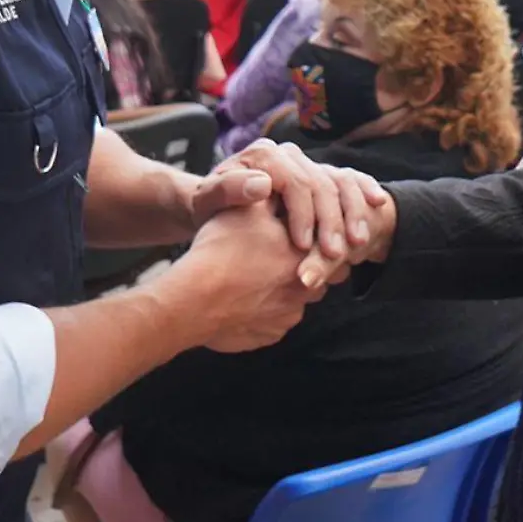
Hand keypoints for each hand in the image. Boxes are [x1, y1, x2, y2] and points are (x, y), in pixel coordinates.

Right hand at [171, 201, 330, 351]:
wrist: (193, 299)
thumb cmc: (220, 250)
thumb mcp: (248, 208)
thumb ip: (276, 196)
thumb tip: (286, 187)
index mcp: (306, 252)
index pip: (328, 243)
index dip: (316, 235)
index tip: (300, 232)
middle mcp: (306, 287)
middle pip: (318, 272)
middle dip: (306, 263)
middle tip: (279, 254)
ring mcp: (289, 315)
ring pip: (298, 298)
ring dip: (286, 288)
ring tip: (259, 276)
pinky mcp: (271, 335)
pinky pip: (276, 320)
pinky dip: (266, 309)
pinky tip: (245, 297)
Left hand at [217, 139, 389, 263]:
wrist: (220, 207)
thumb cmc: (211, 209)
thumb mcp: (209, 201)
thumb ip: (229, 191)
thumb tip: (261, 184)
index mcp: (263, 154)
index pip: (294, 180)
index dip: (302, 214)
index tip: (303, 245)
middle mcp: (288, 154)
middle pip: (321, 183)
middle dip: (330, 221)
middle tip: (335, 255)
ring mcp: (308, 163)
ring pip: (340, 182)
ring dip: (352, 213)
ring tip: (357, 244)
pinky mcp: (322, 174)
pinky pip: (351, 178)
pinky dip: (365, 191)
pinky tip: (376, 205)